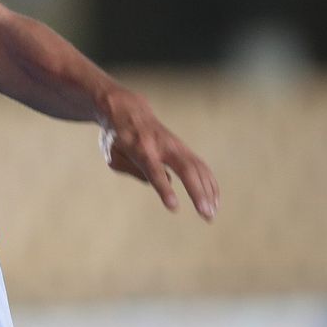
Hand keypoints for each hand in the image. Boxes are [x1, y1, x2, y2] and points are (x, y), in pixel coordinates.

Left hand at [97, 87, 219, 220]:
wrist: (128, 110)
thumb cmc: (116, 137)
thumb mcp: (112, 154)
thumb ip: (131, 169)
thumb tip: (165, 182)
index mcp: (139, 148)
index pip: (154, 170)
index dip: (164, 188)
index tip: (174, 206)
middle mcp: (162, 146)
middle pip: (185, 169)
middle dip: (198, 192)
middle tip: (207, 215)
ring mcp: (176, 145)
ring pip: (198, 168)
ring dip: (208, 191)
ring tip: (210, 214)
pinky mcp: (184, 148)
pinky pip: (201, 166)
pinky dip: (210, 183)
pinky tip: (213, 201)